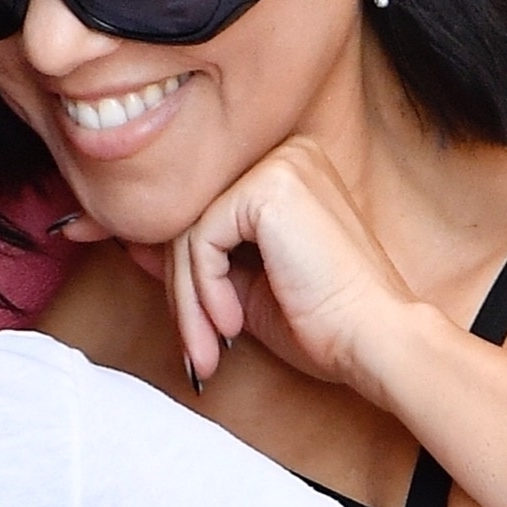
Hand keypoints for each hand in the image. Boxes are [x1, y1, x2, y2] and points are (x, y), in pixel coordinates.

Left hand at [164, 136, 430, 397]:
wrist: (374, 341)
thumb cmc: (325, 324)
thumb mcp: (242, 290)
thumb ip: (194, 261)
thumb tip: (132, 243)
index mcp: (286, 170)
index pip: (205, 209)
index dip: (173, 263)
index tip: (154, 301)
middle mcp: (284, 154)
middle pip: (193, 219)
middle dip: (180, 292)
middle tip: (194, 352)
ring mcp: (279, 164)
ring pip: (190, 233)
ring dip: (189, 303)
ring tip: (208, 350)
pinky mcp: (269, 188)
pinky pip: (201, 239)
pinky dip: (204, 291)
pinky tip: (233, 323)